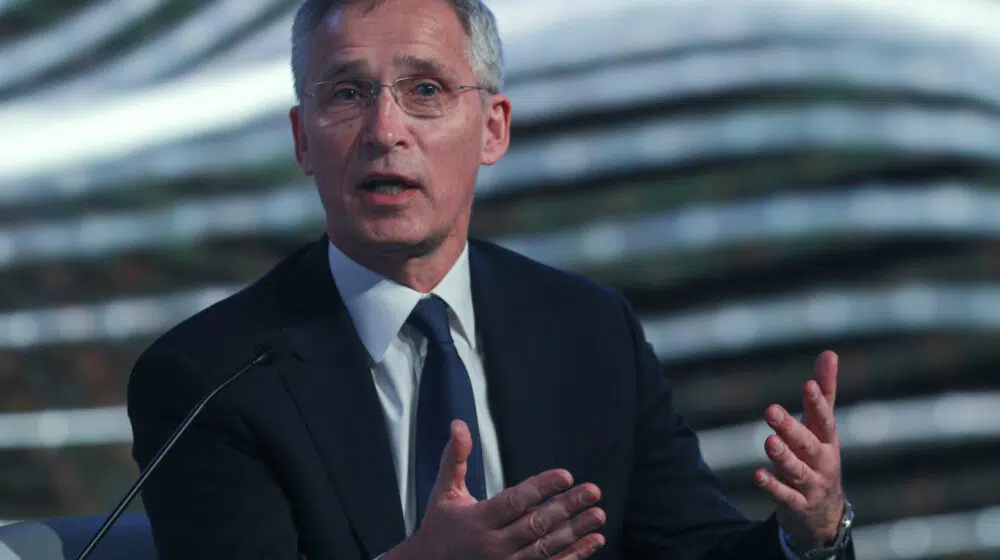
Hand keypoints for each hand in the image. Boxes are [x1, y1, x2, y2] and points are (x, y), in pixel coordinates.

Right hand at [387, 420, 605, 559]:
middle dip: (566, 507)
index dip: (542, 488)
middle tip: (593, 491)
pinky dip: (575, 555)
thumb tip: (458, 423)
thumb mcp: (444, 491)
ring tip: (599, 514)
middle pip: (536, 524)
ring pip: (547, 548)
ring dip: (576, 532)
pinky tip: (595, 540)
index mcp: (478, 520)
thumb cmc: (439, 526)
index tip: (566, 475)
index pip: (515, 501)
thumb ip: (454, 457)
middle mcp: (493, 545)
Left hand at [755, 351, 845, 549]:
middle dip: (790, 428)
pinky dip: (773, 486)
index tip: (808, 384)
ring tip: (768, 442)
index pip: (824, 419)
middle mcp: (822, 461)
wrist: (825, 513)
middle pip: (808, 443)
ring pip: (797, 470)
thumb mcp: (821, 426)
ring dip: (783, 457)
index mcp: (827, 439)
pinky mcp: (797, 505)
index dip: (817, 402)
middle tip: (771, 411)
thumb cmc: (820, 456)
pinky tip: (757, 475)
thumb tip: (829, 353)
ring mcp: (811, 484)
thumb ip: (824, 392)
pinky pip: (785, 496)